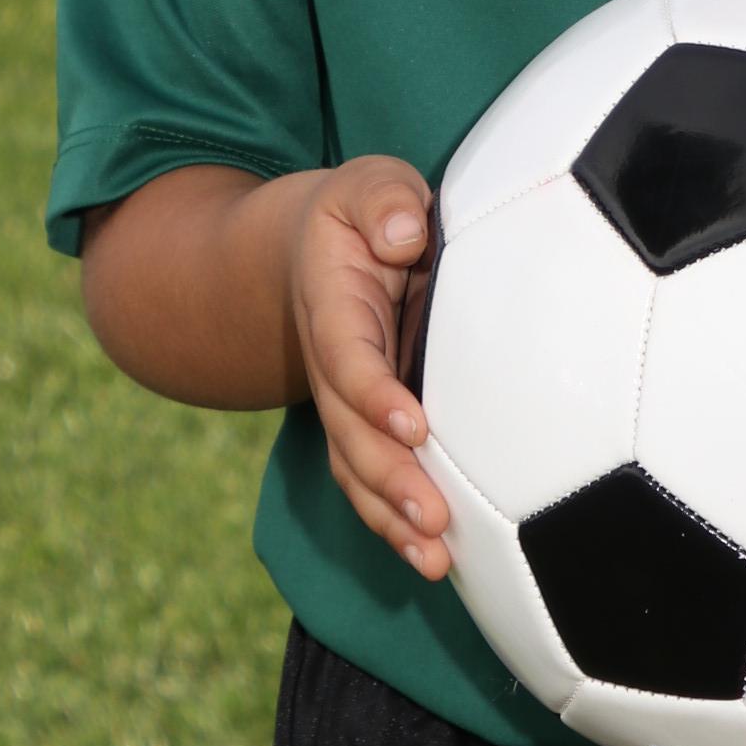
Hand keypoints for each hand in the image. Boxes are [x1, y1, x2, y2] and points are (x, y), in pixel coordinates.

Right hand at [288, 158, 450, 577]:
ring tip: (434, 560)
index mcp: (331, 307)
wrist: (310, 251)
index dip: (373, 394)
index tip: (414, 425)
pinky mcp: (363, 428)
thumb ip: (380, 197)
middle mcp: (330, 366)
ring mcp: (342, 405)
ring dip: (390, 519)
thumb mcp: (364, 184)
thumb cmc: (359, 214)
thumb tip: (404, 230)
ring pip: (356, 471)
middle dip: (388, 481)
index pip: (347, 358)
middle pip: (349, 435)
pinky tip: (436, 561)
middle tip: (432, 519)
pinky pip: (371, 482)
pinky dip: (396, 524)